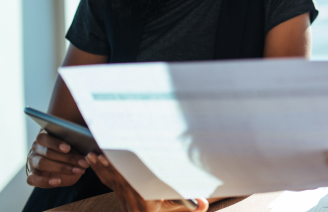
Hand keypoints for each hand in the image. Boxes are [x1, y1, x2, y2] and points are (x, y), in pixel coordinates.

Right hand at [26, 130, 88, 187]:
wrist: (65, 164)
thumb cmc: (72, 149)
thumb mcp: (75, 142)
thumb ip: (77, 139)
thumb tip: (87, 139)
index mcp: (43, 136)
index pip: (44, 138)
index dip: (55, 143)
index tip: (68, 148)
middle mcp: (36, 148)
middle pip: (47, 153)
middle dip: (68, 158)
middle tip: (84, 162)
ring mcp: (33, 162)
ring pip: (42, 164)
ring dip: (62, 168)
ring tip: (79, 170)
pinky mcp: (31, 176)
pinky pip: (32, 179)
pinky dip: (44, 181)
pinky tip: (57, 181)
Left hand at [86, 153, 208, 211]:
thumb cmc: (164, 211)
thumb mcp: (179, 210)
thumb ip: (193, 208)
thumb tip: (204, 202)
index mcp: (144, 200)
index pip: (132, 184)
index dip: (123, 173)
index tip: (117, 162)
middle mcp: (131, 199)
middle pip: (117, 180)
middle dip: (107, 166)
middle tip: (98, 153)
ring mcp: (123, 196)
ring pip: (109, 180)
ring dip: (99, 168)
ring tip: (91, 155)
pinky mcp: (119, 192)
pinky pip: (106, 181)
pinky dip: (99, 170)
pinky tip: (92, 159)